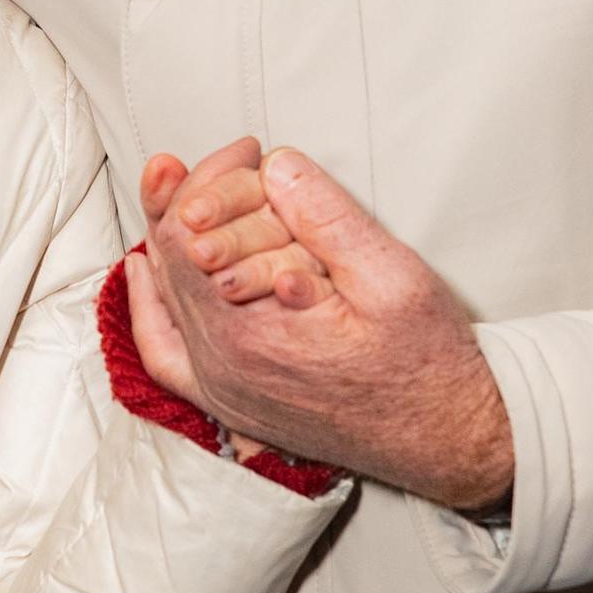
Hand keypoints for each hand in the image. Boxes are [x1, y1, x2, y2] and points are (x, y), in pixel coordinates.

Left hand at [141, 146, 514, 511]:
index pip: (191, 232)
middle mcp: (223, 366)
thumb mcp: (393, 277)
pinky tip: (147, 271)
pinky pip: (164, 353)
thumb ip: (328, 219)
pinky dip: (151, 305)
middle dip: (197, 196)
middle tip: (239, 162)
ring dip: (179, 237)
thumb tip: (275, 167)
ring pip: (165, 294)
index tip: (250, 151)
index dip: (211, 178)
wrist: (446, 440)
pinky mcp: (230, 403)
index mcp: (255, 333)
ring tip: (199, 194)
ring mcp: (221, 390)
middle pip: (172, 257)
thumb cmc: (427, 364)